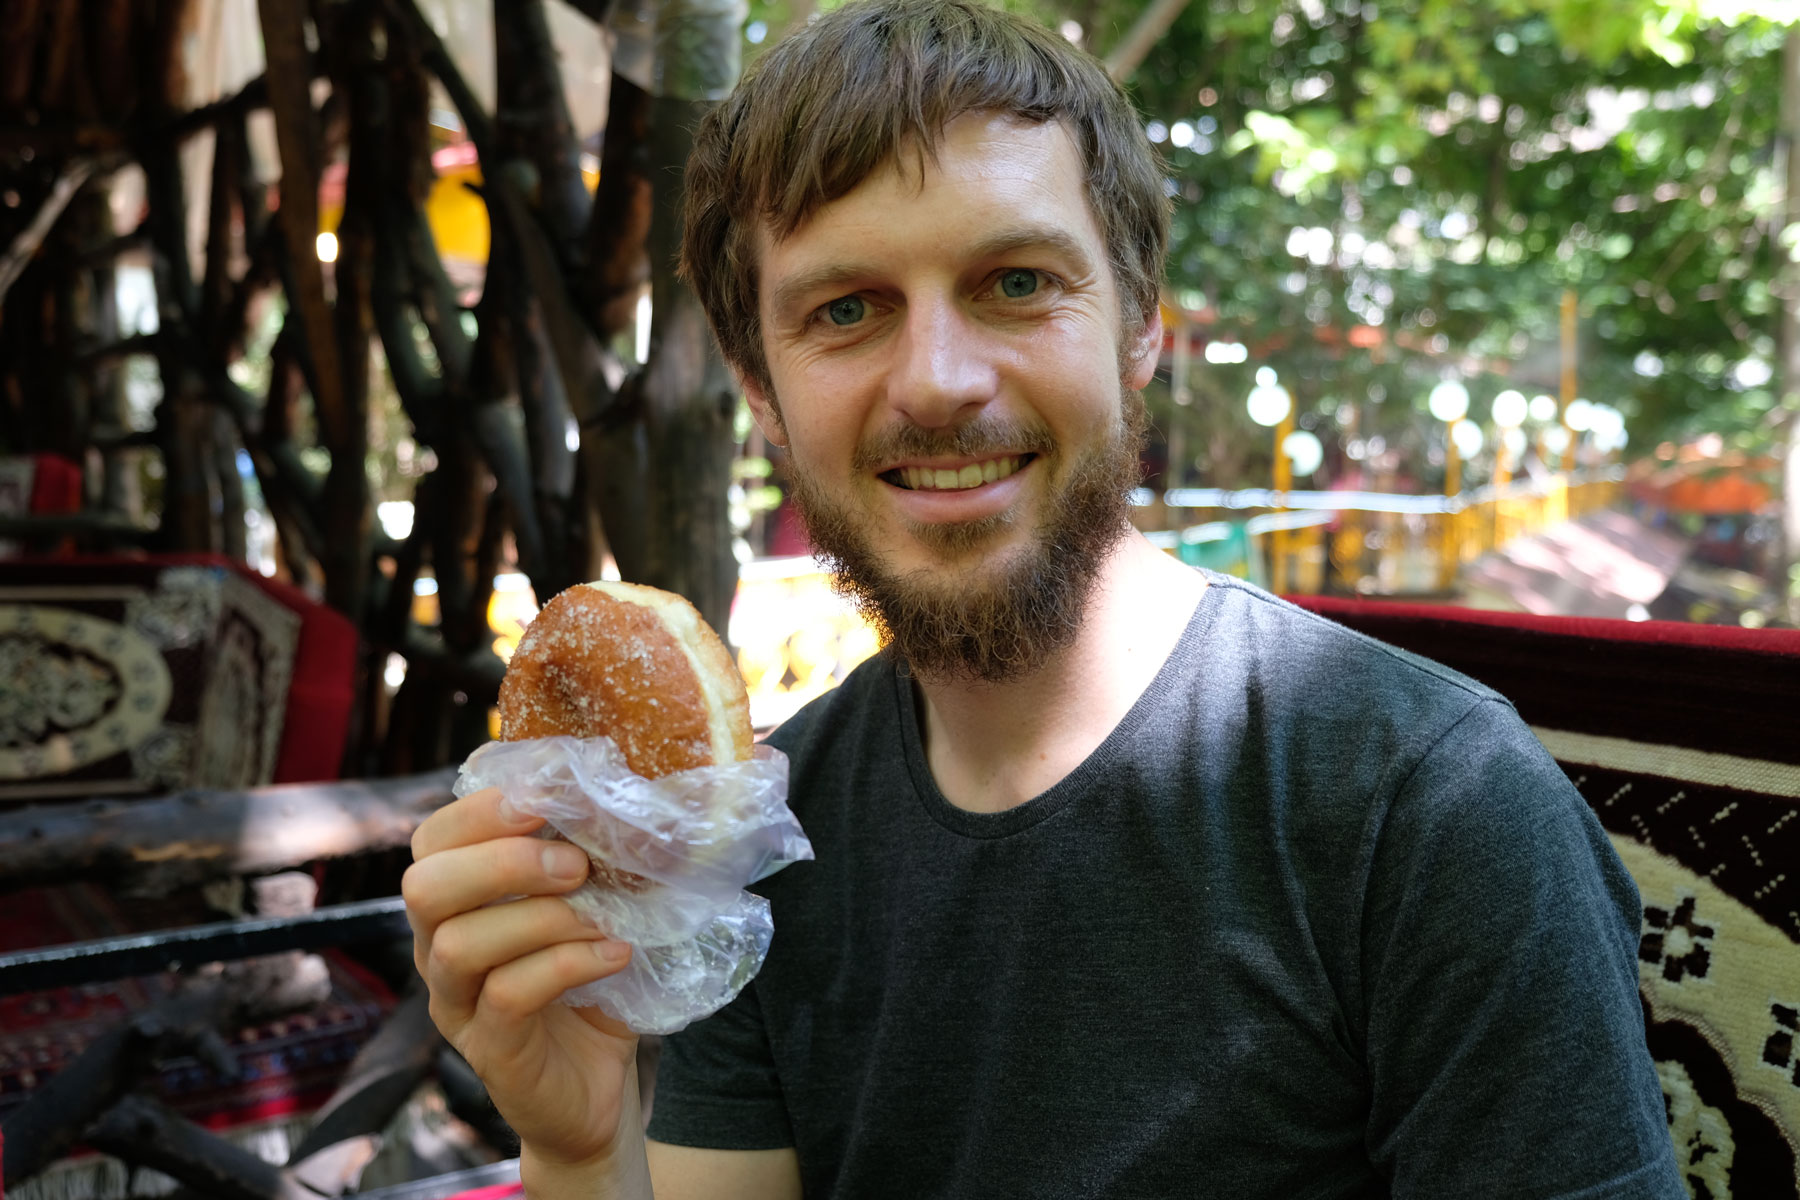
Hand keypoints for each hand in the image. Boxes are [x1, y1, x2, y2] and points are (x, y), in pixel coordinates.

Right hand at [404, 786, 642, 1169]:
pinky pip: (507, 996)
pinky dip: (566, 964)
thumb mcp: (592, 911)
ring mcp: (456, 1004)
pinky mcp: (490, 1050)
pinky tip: (615, 955)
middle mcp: (437, 950)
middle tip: (576, 863)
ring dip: (540, 916)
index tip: (545, 797)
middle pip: (424, 886)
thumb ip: (589, 862)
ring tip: (603, 915)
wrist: (597, 1088)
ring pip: (460, 943)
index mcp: (457, 904)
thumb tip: (625, 801)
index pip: (432, 841)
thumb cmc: (589, 986)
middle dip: (503, 860)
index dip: (478, 810)